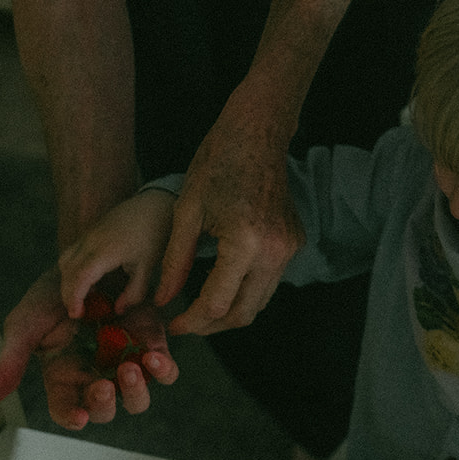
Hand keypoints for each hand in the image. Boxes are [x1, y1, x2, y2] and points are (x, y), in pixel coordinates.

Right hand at [0, 266, 178, 428]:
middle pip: (104, 409)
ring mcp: (125, 362)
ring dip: (136, 390)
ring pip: (137, 398)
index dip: (73, 417)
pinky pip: (162, 371)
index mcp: (63, 376)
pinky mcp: (150, 345)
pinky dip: (162, 370)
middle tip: (105, 384)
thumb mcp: (26, 325)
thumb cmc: (52, 295)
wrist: (89, 258)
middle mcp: (95, 375)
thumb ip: (9, 362)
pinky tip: (153, 357)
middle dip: (105, 403)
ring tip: (130, 367)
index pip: (67, 409)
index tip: (80, 417)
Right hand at [59, 189, 175, 319]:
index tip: (76, 314)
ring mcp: (88, 235)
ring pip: (65, 260)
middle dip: (68, 294)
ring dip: (68, 281)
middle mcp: (90, 242)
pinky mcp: (90, 232)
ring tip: (82, 298)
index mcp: (104, 251)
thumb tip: (117, 310)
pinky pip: (72, 253)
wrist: (155, 203)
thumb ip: (134, 292)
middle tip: (78, 312)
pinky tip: (88, 281)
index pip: (80, 278)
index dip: (74, 298)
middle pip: (67, 271)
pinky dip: (72, 270)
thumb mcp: (148, 267)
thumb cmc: (155, 234)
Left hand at [154, 88, 304, 334]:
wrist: (257, 134)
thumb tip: (164, 300)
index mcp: (244, 243)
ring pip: (259, 302)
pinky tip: (222, 283)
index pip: (215, 303)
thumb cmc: (217, 163)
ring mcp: (289, 249)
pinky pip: (269, 281)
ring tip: (200, 309)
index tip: (173, 323)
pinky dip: (245, 290)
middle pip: (243, 313)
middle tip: (186, 324)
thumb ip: (174, 262)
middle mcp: (274, 251)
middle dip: (211, 325)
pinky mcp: (294, 243)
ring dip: (230, 312)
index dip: (191, 320)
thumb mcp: (186, 212)